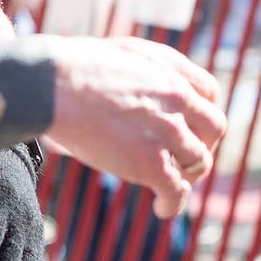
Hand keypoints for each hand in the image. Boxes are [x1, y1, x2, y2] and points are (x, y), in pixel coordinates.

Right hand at [47, 36, 226, 218]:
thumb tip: (142, 86)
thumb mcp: (117, 52)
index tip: (188, 124)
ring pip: (198, 162)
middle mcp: (177, 97)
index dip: (200, 111)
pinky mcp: (152, 162)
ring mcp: (167, 131)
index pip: (208, 92)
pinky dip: (173, 203)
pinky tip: (162, 208)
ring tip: (169, 184)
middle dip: (202, 143)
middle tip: (182, 156)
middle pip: (213, 128)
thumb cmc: (68, 66)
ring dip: (187, 174)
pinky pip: (177, 191)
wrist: (47, 84)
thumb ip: (143, 68)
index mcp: (168, 68)